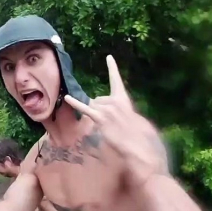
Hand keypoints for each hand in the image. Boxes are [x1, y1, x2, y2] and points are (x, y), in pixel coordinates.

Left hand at [64, 55, 168, 186]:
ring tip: (104, 128)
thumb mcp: (135, 125)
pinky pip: (86, 110)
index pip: (117, 82)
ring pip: (92, 106)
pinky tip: (67, 99)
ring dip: (92, 116)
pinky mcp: (102, 119)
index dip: (113, 69)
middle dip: (96, 110)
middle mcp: (117, 103)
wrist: (143, 153)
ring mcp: (109, 110)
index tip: (109, 57)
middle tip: (106, 125)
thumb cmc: (142, 142)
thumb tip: (119, 118)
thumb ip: (124, 117)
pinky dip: (76, 104)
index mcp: (125, 102)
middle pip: (97, 100)